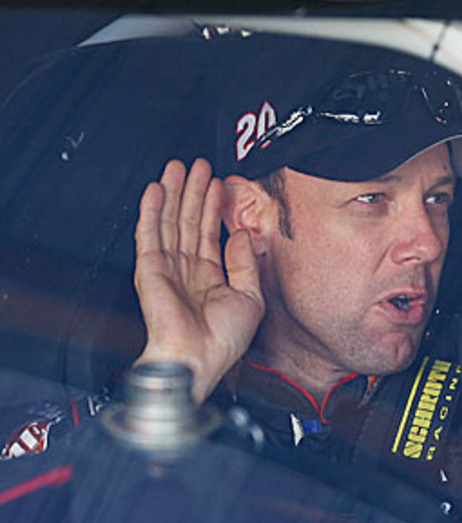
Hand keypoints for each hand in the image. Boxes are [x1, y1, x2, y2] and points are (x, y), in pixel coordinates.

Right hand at [133, 158, 264, 402]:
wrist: (199, 358)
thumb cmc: (223, 341)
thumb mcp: (250, 297)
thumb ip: (246, 264)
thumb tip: (241, 236)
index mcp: (209, 277)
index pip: (210, 232)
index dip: (214, 207)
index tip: (219, 184)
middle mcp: (186, 269)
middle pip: (188, 221)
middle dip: (192, 191)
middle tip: (197, 165)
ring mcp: (167, 267)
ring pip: (169, 220)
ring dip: (173, 192)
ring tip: (178, 167)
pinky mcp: (150, 268)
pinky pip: (150, 233)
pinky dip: (151, 210)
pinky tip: (156, 189)